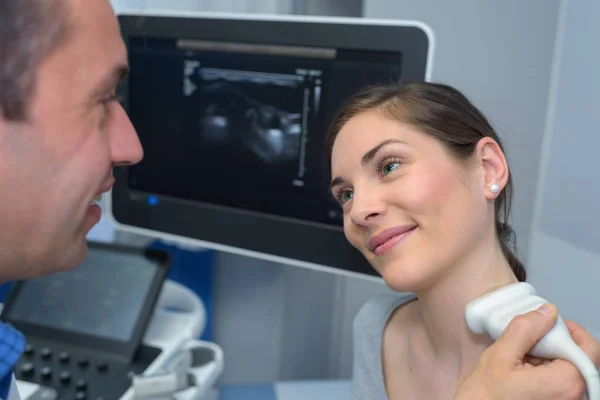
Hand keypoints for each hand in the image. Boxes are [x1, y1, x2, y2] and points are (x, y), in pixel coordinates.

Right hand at [454, 303, 599, 399]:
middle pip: (579, 360)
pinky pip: (560, 386)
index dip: (570, 331)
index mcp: (566, 384)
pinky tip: (522, 375)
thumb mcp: (500, 355)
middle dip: (554, 346)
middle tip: (527, 345)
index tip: (550, 325)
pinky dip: (545, 374)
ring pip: (568, 372)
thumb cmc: (484, 397)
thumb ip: (526, 329)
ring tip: (520, 363)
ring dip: (547, 360)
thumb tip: (546, 313)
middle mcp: (572, 398)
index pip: (589, 349)